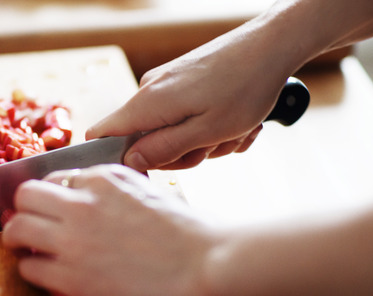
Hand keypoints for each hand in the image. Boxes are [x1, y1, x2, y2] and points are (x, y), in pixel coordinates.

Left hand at [1, 164, 221, 295]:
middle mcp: (81, 203)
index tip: (54, 212)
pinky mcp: (72, 278)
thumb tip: (85, 196)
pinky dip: (32, 271)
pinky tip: (48, 274)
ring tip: (28, 250)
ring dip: (18, 239)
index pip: (54, 178)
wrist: (207, 265)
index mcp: (101, 179)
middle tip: (31, 226)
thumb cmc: (187, 232)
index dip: (52, 198)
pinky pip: (28, 269)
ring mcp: (73, 240)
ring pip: (17, 229)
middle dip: (25, 210)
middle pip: (25, 196)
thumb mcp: (146, 190)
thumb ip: (112, 188)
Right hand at [86, 26, 288, 170]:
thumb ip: (164, 150)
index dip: (115, 160)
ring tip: (234, 130)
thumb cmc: (245, 88)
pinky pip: (185, 117)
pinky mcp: (181, 82)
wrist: (272, 45)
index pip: (101, 135)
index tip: (148, 173)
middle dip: (181, 153)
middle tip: (213, 146)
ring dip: (204, 141)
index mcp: (148, 103)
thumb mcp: (207, 131)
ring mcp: (165, 85)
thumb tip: (130, 161)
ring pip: (171, 132)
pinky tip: (236, 121)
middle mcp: (149, 91)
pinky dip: (210, 126)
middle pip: (143, 142)